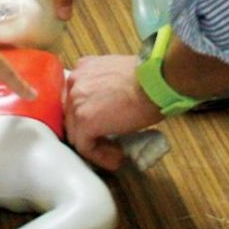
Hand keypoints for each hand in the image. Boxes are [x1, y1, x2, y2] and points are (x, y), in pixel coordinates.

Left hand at [65, 54, 161, 169]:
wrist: (156, 81)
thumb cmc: (148, 79)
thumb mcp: (118, 75)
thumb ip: (105, 88)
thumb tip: (108, 110)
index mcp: (83, 69)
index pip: (75, 100)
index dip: (87, 117)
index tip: (101, 128)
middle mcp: (75, 83)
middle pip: (73, 118)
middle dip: (89, 133)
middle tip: (108, 143)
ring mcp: (77, 102)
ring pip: (77, 135)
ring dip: (95, 147)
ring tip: (114, 153)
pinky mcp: (85, 121)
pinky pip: (86, 147)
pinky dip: (100, 157)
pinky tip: (116, 159)